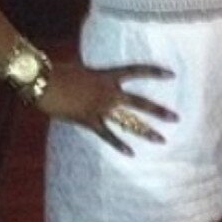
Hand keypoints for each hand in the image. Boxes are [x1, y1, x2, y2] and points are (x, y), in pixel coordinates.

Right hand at [36, 59, 177, 155]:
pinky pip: (108, 135)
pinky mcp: (90, 121)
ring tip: (161, 139)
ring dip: (146, 131)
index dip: (154, 71)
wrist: (44, 81)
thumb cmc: (58, 71)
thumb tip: (94, 76)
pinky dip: (119, 144)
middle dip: (159, 111)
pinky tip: (131, 153)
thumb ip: (93, 74)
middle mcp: (109, 93)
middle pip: (140, 103)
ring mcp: (101, 108)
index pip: (136, 70)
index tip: (171, 74)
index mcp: (107, 76)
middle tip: (176, 118)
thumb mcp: (80, 68)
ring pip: (129, 122)